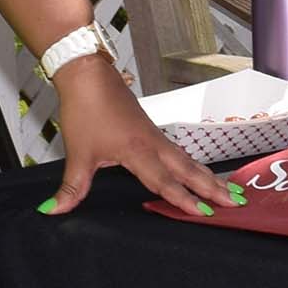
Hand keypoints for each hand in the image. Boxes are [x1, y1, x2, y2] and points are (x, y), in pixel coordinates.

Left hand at [41, 56, 242, 217]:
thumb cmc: (85, 109)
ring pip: (187, 160)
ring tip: (227, 189)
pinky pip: (179, 152)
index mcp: (137, 151)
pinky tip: (196, 171)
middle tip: (234, 202)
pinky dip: (193, 164)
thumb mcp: (77, 153)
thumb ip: (71, 186)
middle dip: (211, 187)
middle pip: (188, 170)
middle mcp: (153, 144)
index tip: (203, 213)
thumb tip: (53, 210)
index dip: (183, 199)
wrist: (88, 75)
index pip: (164, 181)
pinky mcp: (151, 130)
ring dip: (207, 176)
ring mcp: (155, 136)